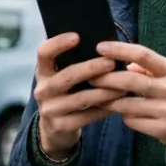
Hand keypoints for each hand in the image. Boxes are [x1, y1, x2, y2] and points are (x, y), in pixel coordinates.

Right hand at [31, 33, 123, 159]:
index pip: (44, 52)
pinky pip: (87, 117)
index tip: (77, 36)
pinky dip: (104, 109)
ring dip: (104, 92)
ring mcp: (50, 110)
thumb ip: (75, 62)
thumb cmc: (66, 93)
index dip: (58, 43)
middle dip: (91, 68)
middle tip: (111, 63)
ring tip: (123, 86)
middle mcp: (42, 90)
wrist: (54, 128)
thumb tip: (105, 43)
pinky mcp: (60, 126)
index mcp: (43, 72)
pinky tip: (119, 103)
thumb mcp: (62, 77)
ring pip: (81, 99)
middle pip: (67, 76)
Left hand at [91, 41, 165, 150]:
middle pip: (130, 80)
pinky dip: (124, 117)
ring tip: (100, 97)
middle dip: (106, 79)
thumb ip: (147, 68)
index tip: (100, 47)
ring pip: (127, 104)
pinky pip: (132, 121)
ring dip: (110, 101)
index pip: (143, 54)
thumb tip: (124, 63)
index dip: (119, 50)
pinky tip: (124, 114)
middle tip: (91, 78)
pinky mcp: (162, 129)